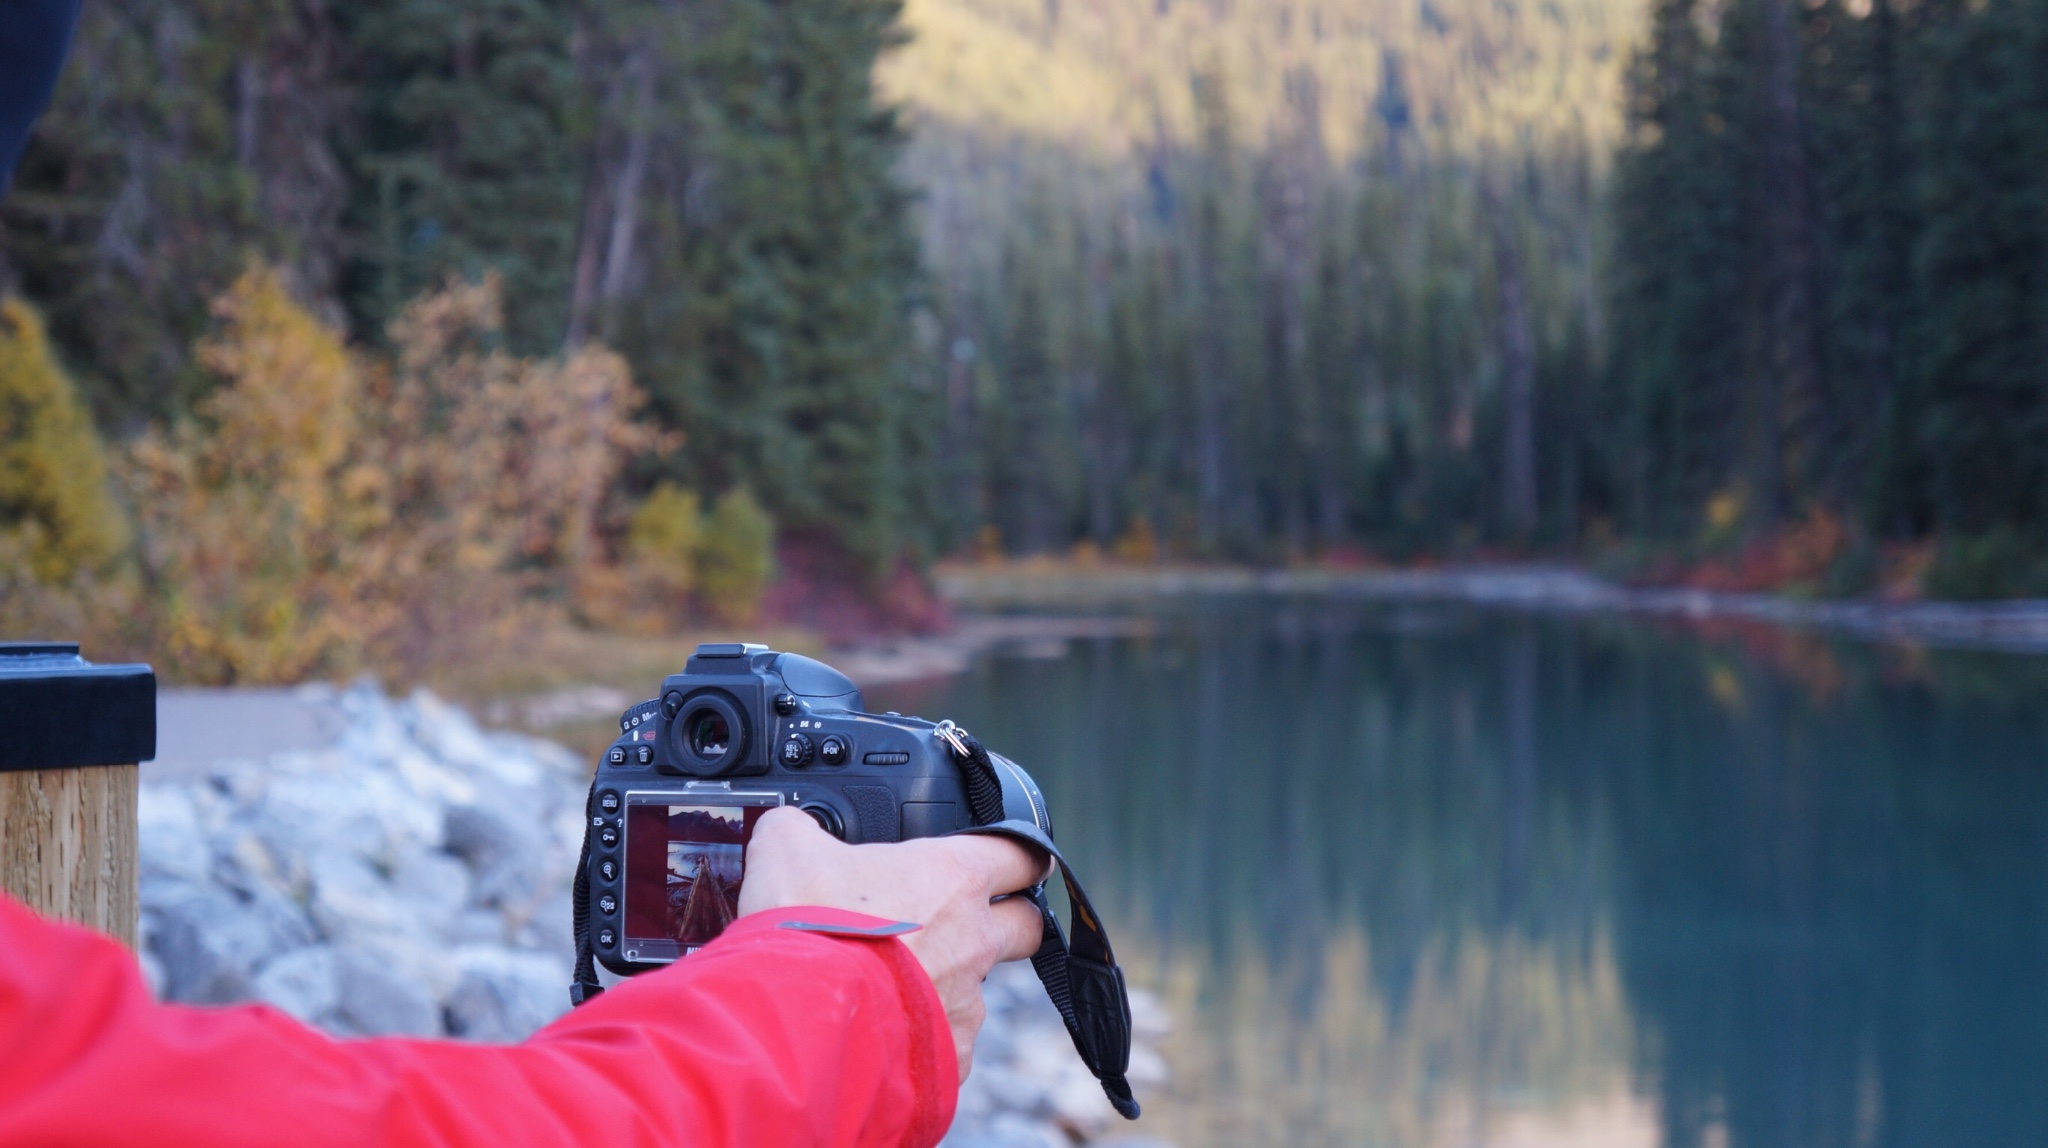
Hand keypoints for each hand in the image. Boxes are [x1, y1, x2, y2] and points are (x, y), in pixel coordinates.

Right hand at [737, 807, 1048, 1079]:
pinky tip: (880, 1031)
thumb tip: (787, 827)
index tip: (1012, 860)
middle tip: (961, 924)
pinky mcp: (951, 1057)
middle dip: (1007, 923)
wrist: (801, 1022)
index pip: (1020, 855)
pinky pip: (947, 1043)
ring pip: (977, 989)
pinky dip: (919, 1037)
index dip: (1018, 856)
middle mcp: (976, 939)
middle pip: (1025, 926)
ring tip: (890, 986)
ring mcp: (968, 1002)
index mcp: (953, 878)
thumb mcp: (788, 851)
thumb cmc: (807, 930)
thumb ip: (800, 830)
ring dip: (945, 984)